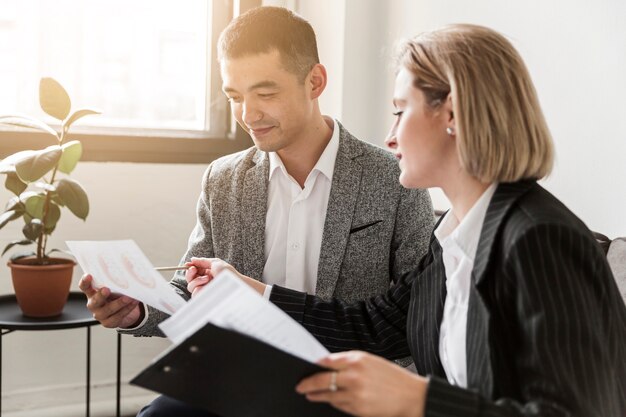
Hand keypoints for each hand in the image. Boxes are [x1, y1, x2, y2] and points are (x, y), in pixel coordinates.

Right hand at [78, 274, 142, 328]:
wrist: (125, 310)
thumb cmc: (117, 295)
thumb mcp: (114, 287)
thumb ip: (114, 281)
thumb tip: (125, 271)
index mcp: (92, 293)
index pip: (85, 287)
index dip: (85, 282)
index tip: (89, 276)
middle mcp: (93, 304)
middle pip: (95, 300)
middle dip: (101, 295)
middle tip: (107, 289)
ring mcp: (100, 314)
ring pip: (108, 310)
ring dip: (119, 303)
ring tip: (129, 297)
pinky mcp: (108, 323)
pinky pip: (118, 316)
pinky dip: (127, 308)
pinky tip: (134, 302)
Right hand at [185, 257, 266, 296]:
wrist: (235, 284)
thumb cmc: (228, 273)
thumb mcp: (216, 263)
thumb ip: (203, 261)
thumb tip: (192, 259)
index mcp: (207, 273)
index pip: (193, 272)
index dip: (189, 268)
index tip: (188, 264)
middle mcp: (204, 282)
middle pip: (189, 279)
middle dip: (189, 273)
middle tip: (194, 269)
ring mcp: (205, 290)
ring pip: (190, 286)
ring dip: (197, 280)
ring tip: (207, 278)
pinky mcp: (205, 297)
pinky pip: (195, 294)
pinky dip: (199, 287)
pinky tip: (207, 284)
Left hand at [296, 351, 427, 416]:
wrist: (412, 396)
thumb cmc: (393, 378)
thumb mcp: (371, 362)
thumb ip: (350, 362)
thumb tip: (328, 365)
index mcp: (357, 359)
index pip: (327, 361)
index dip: (314, 365)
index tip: (305, 367)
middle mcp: (354, 375)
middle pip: (322, 379)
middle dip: (308, 383)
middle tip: (299, 386)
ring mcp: (355, 393)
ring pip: (328, 395)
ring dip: (316, 395)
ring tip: (309, 394)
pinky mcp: (358, 409)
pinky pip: (339, 406)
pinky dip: (332, 402)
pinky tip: (328, 400)